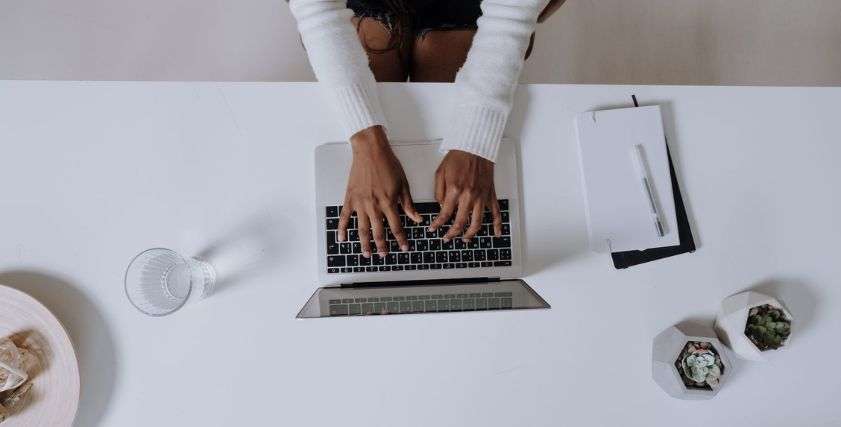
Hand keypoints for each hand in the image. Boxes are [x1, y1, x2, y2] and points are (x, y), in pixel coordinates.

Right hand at [337, 126, 421, 257]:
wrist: (370, 151)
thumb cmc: (387, 164)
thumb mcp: (403, 184)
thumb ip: (408, 204)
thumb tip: (417, 219)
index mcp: (389, 202)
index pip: (396, 227)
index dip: (401, 239)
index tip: (404, 247)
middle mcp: (374, 205)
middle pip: (378, 232)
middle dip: (382, 246)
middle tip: (384, 255)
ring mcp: (360, 203)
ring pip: (362, 229)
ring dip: (364, 243)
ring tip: (366, 254)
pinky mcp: (350, 198)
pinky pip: (344, 217)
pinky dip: (342, 229)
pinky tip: (342, 239)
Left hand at [429, 150, 501, 241]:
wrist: (475, 147)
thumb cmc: (458, 157)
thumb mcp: (440, 173)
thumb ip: (439, 192)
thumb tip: (440, 207)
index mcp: (455, 190)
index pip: (444, 214)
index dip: (437, 225)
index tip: (434, 229)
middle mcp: (469, 196)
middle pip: (460, 223)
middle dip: (452, 234)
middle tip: (447, 238)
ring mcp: (481, 197)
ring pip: (477, 222)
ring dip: (470, 234)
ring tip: (465, 239)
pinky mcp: (490, 195)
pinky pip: (495, 212)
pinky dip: (497, 225)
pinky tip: (496, 233)